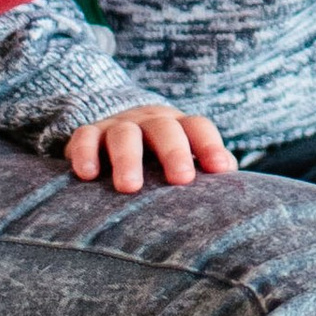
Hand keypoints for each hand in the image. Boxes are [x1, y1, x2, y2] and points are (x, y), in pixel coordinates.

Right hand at [65, 107, 236, 192]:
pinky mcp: (88, 134)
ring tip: (129, 188)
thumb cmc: (158, 159)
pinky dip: (84, 153)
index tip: (219, 170)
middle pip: (164, 128)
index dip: (210, 145)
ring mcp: (118, 126)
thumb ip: (206, 173)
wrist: (113, 132)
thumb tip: (231, 194)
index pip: (197, 127)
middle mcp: (149, 122)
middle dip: (174, 152)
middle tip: (181, 180)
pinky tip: (88, 175)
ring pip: (124, 134)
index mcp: (178, 127)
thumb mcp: (182, 161)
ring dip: (127, 158)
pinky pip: (84, 137)